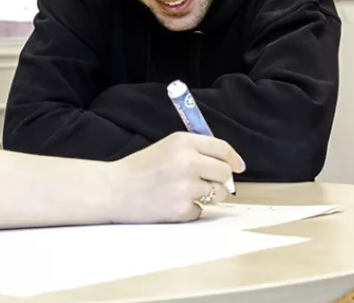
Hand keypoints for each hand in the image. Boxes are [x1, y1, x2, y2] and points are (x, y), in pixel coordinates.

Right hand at [106, 133, 244, 223]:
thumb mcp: (168, 147)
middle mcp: (188, 162)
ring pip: (218, 193)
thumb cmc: (140, 168)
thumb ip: (196, 150)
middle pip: (225, 172)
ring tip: (186, 192)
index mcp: (184, 142)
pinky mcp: (182, 209)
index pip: (222, 148)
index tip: (238, 165)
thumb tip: (229, 164)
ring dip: (209, 195)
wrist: (115, 190)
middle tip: (209, 182)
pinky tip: (172, 203)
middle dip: (221, 179)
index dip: (233, 158)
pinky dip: (190, 209)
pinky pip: (201, 210)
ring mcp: (186, 187)